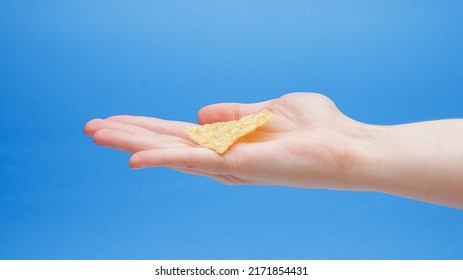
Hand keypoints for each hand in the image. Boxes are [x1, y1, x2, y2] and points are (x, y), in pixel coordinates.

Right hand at [84, 92, 361, 188]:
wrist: (348, 146)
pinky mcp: (241, 166)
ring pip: (172, 152)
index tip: (117, 119)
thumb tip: (201, 113)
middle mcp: (223, 155)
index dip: (147, 127)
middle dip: (128, 135)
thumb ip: (235, 113)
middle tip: (90, 128)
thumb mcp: (269, 109)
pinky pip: (196, 162)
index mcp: (229, 141)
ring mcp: (230, 163)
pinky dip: (164, 158)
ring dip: (133, 142)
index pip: (179, 134)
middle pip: (167, 143)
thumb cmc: (317, 128)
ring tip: (97, 134)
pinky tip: (135, 156)